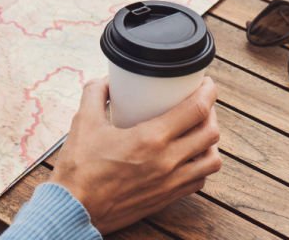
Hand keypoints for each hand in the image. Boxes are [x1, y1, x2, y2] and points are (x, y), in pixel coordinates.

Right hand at [50, 77, 221, 235]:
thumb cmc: (80, 166)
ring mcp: (171, 183)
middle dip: (211, 112)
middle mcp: (168, 162)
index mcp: (150, 139)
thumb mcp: (83, 120)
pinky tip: (190, 155)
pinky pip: (200, 179)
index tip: (205, 82)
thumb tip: (107, 80)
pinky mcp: (168, 198)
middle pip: (210, 133)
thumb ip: (95, 93)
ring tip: (199, 128)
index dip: (207, 92)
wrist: (77, 207)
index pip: (194, 110)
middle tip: (201, 101)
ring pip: (212, 160)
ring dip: (211, 141)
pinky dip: (202, 164)